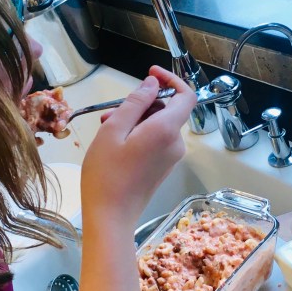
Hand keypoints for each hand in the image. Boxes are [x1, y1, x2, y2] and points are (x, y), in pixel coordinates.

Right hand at [81, 66, 196, 226]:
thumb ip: (135, 103)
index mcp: (166, 130)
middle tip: (109, 113)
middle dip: (140, 105)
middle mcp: (175, 143)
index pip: (186, 95)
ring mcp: (171, 157)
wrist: (110, 216)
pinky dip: (137, 135)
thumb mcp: (113, 130)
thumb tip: (152, 84)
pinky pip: (155, 141)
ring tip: (105, 129)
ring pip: (157, 126)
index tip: (150, 74)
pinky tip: (114, 143)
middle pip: (166, 110)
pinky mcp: (163, 168)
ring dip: (134, 121)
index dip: (171, 80)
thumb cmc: (106, 173)